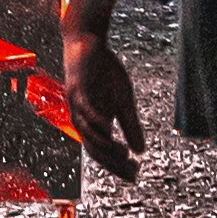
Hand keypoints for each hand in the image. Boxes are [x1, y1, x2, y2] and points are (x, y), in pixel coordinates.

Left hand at [56, 0, 143, 179]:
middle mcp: (83, 119)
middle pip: (95, 149)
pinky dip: (94, 119)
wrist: (87, 42)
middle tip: (131, 170)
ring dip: (103, 145)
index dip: (118, 165)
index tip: (135, 175)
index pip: (104, 152)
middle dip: (113, 162)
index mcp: (94, 123)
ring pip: (86, 132)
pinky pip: (83, 108)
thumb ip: (130, 125)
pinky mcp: (76, 87)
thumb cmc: (103, 72)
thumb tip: (140, 151)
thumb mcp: (123, 100)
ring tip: (121, 155)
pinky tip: (107, 127)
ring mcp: (77, 104)